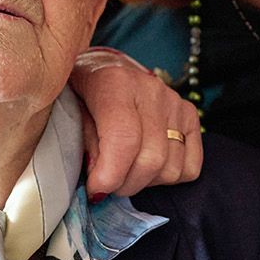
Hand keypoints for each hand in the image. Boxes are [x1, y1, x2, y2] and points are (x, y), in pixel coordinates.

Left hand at [69, 47, 203, 198]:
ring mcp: (174, 102)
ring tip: (125, 171)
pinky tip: (146, 166)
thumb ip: (83, 144)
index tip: (95, 191)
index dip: (110, 175)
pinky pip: (190, 167)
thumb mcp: (69, 112)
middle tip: (107, 184)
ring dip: (145, 182)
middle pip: (151, 159)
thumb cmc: (80, 93)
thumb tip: (100, 183)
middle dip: (125, 185)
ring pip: (171, 169)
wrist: (102, 68)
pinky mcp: (190, 114)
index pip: (124, 139)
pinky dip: (167, 177)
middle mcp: (151, 90)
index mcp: (115, 82)